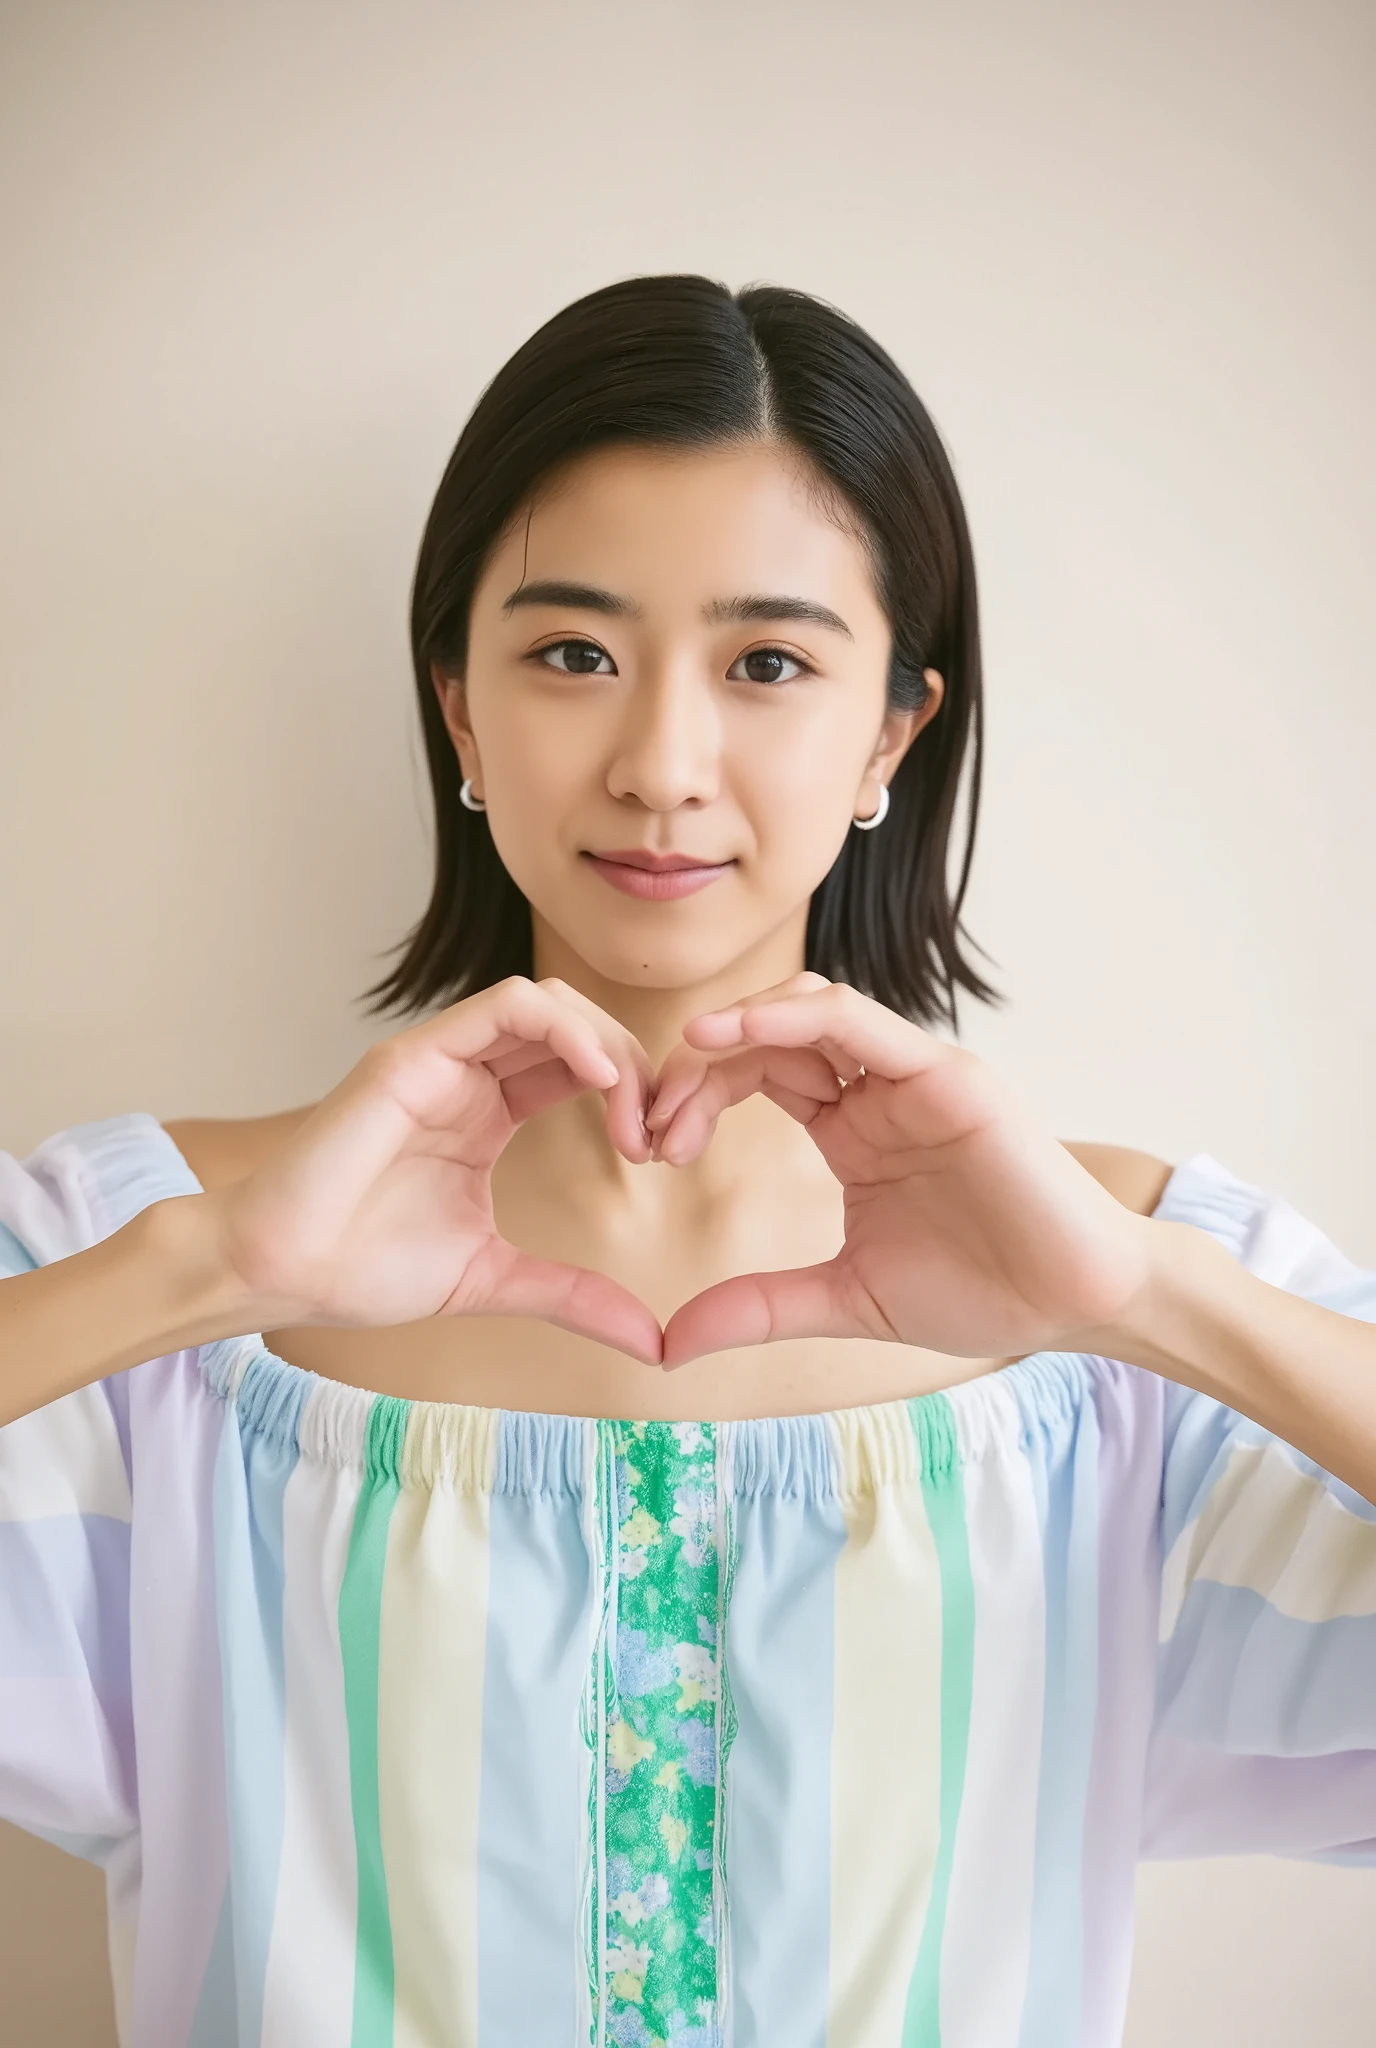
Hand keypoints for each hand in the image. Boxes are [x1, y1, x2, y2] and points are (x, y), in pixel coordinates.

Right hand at [209, 977, 662, 1363]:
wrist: (280, 1274)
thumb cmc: (364, 1268)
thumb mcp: (496, 1280)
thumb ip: (573, 1296)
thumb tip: (653, 1341)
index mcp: (490, 1111)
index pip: (583, 1066)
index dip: (636, 1094)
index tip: (662, 1156)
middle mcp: (468, 1074)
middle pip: (578, 1026)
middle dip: (637, 1068)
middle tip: (658, 1138)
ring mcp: (441, 1058)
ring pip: (549, 1003)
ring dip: (609, 1046)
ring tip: (633, 1113)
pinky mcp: (413, 1055)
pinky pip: (506, 1007)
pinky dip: (566, 1030)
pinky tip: (599, 1080)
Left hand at [649, 975, 1155, 1368]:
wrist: (1074, 1303)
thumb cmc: (980, 1291)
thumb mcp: (844, 1299)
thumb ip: (759, 1307)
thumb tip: (668, 1344)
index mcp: (851, 1127)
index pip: (754, 1076)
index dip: (695, 1098)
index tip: (651, 1151)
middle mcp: (877, 1088)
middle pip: (767, 1038)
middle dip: (698, 1069)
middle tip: (654, 1129)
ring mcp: (912, 1074)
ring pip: (807, 1009)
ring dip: (736, 1028)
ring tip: (682, 1064)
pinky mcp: (946, 1073)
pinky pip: (857, 1021)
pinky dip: (792, 1015)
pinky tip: (735, 1034)